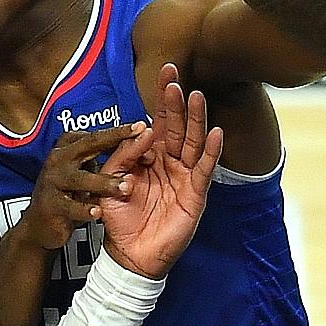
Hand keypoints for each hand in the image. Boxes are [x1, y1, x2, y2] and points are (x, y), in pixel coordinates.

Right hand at [14, 124, 143, 249]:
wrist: (39, 223)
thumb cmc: (65, 193)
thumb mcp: (80, 170)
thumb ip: (99, 156)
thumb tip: (131, 142)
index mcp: (66, 148)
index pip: (95, 135)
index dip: (118, 131)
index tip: (140, 126)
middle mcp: (58, 160)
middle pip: (88, 144)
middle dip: (114, 138)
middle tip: (138, 136)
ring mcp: (52, 182)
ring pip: (80, 179)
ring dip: (104, 182)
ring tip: (126, 187)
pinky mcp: (51, 206)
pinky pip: (70, 206)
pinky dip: (84, 209)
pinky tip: (98, 212)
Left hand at [98, 64, 222, 278]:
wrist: (129, 254)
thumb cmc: (120, 219)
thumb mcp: (110, 181)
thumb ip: (122, 156)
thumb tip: (142, 130)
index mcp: (150, 157)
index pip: (158, 122)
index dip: (161, 99)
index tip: (165, 71)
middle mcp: (170, 163)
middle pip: (176, 127)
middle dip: (176, 101)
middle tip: (175, 76)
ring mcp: (184, 177)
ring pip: (191, 142)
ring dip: (195, 119)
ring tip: (196, 96)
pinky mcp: (194, 194)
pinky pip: (204, 169)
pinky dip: (210, 151)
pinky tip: (215, 132)